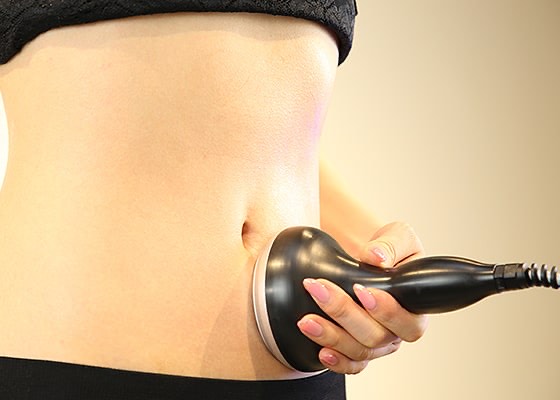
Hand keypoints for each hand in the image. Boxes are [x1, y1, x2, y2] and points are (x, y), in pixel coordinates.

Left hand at [297, 222, 428, 373]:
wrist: (365, 254)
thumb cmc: (387, 247)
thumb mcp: (397, 236)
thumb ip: (391, 244)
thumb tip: (376, 256)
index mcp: (415, 307)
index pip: (409, 322)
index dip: (387, 312)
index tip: (361, 290)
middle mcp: (397, 330)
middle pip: (377, 337)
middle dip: (345, 314)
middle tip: (320, 290)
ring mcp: (378, 342)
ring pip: (359, 351)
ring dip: (331, 336)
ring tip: (307, 320)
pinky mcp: (357, 347)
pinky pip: (351, 364)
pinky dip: (336, 361)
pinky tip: (321, 351)